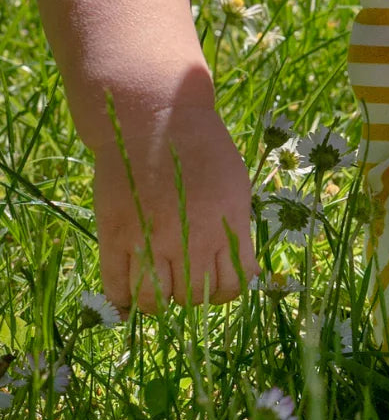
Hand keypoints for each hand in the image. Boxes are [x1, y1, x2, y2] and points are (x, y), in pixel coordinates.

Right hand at [92, 105, 257, 312]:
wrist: (156, 118)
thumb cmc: (204, 149)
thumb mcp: (236, 186)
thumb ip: (235, 229)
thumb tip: (242, 269)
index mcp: (226, 226)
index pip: (233, 285)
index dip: (225, 290)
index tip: (218, 282)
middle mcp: (189, 239)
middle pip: (193, 296)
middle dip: (193, 294)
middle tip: (187, 278)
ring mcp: (149, 239)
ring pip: (155, 300)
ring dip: (160, 300)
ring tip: (160, 285)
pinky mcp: (116, 234)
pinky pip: (116, 286)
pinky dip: (122, 301)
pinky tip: (128, 301)